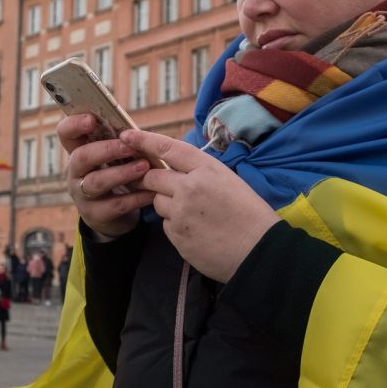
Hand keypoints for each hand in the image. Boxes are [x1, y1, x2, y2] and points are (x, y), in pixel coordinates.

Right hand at [58, 114, 155, 237]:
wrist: (111, 214)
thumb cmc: (113, 174)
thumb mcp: (111, 157)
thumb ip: (118, 142)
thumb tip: (136, 131)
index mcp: (77, 151)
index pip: (65, 133)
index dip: (75, 124)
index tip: (92, 119)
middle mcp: (75, 172)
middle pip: (81, 157)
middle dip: (106, 149)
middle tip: (129, 147)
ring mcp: (81, 195)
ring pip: (97, 182)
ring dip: (121, 173)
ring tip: (144, 167)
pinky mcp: (95, 214)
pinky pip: (115, 205)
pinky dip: (135, 198)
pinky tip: (151, 192)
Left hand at [122, 129, 279, 282]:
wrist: (259, 251)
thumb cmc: (250, 215)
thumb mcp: (229, 181)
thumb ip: (200, 173)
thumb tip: (176, 171)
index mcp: (207, 169)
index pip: (168, 148)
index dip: (144, 140)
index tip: (127, 135)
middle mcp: (189, 187)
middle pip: (154, 177)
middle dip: (152, 180)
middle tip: (160, 186)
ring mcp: (181, 212)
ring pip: (158, 202)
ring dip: (168, 205)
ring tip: (195, 215)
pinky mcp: (177, 235)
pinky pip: (165, 224)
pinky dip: (175, 225)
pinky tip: (196, 231)